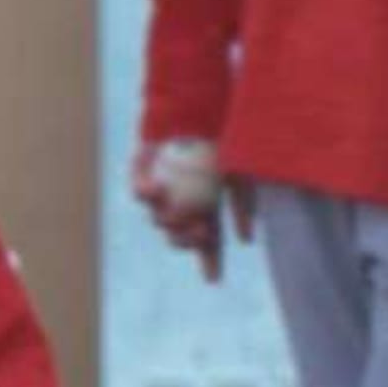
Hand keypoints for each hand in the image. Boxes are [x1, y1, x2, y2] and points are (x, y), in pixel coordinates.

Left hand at [130, 139, 247, 283]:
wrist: (199, 106)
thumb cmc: (225, 139)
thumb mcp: (241, 175)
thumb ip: (244, 206)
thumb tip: (247, 241)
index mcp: (206, 206)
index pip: (209, 241)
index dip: (210, 260)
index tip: (213, 280)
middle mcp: (182, 202)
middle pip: (180, 236)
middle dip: (187, 240)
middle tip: (199, 232)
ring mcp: (161, 190)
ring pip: (159, 219)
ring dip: (170, 220)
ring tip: (181, 212)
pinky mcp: (142, 174)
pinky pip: (140, 193)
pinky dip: (148, 194)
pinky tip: (159, 189)